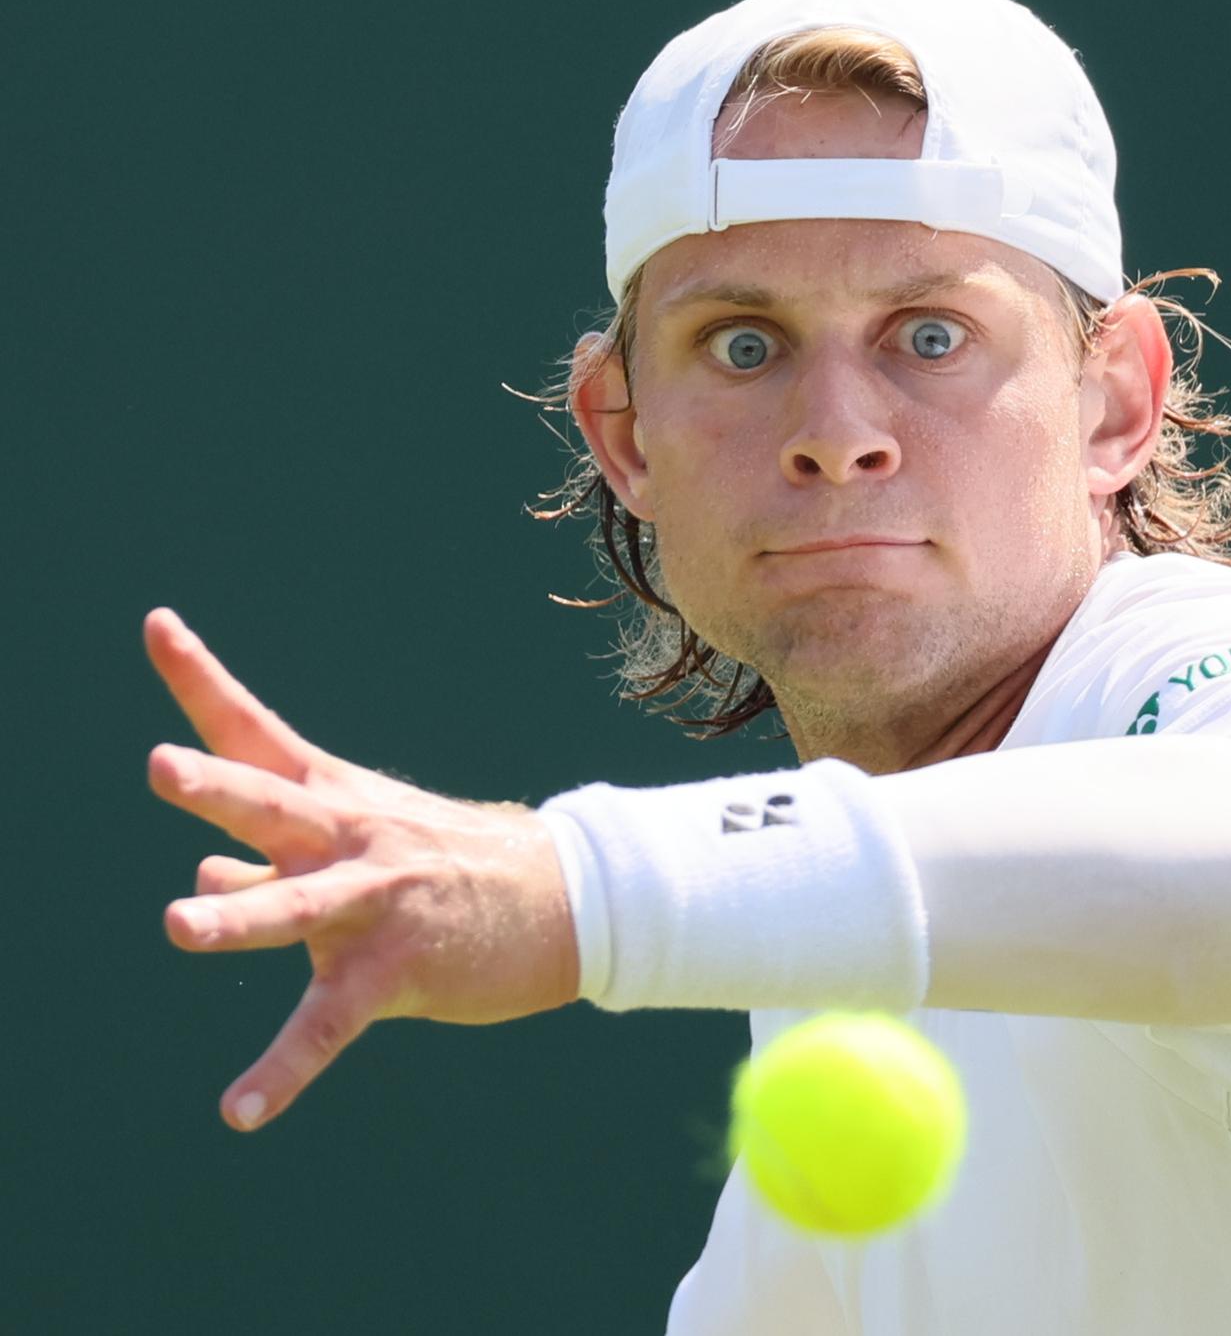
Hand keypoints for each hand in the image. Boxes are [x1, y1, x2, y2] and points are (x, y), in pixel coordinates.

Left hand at [146, 608, 580, 1130]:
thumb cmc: (457, 864)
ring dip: (239, 916)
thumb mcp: (365, 845)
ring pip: (297, 907)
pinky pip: (328, 1024)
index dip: (200, 680)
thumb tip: (198, 878)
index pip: (255, 732)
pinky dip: (282, 1071)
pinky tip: (237, 1112)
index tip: (154, 623)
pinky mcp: (395, 970)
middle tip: (162, 768)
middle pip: (272, 806)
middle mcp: (349, 839)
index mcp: (335, 799)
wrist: (571, 900)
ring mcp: (374, 903)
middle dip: (216, 788)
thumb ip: (268, 863)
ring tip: (179, 927)